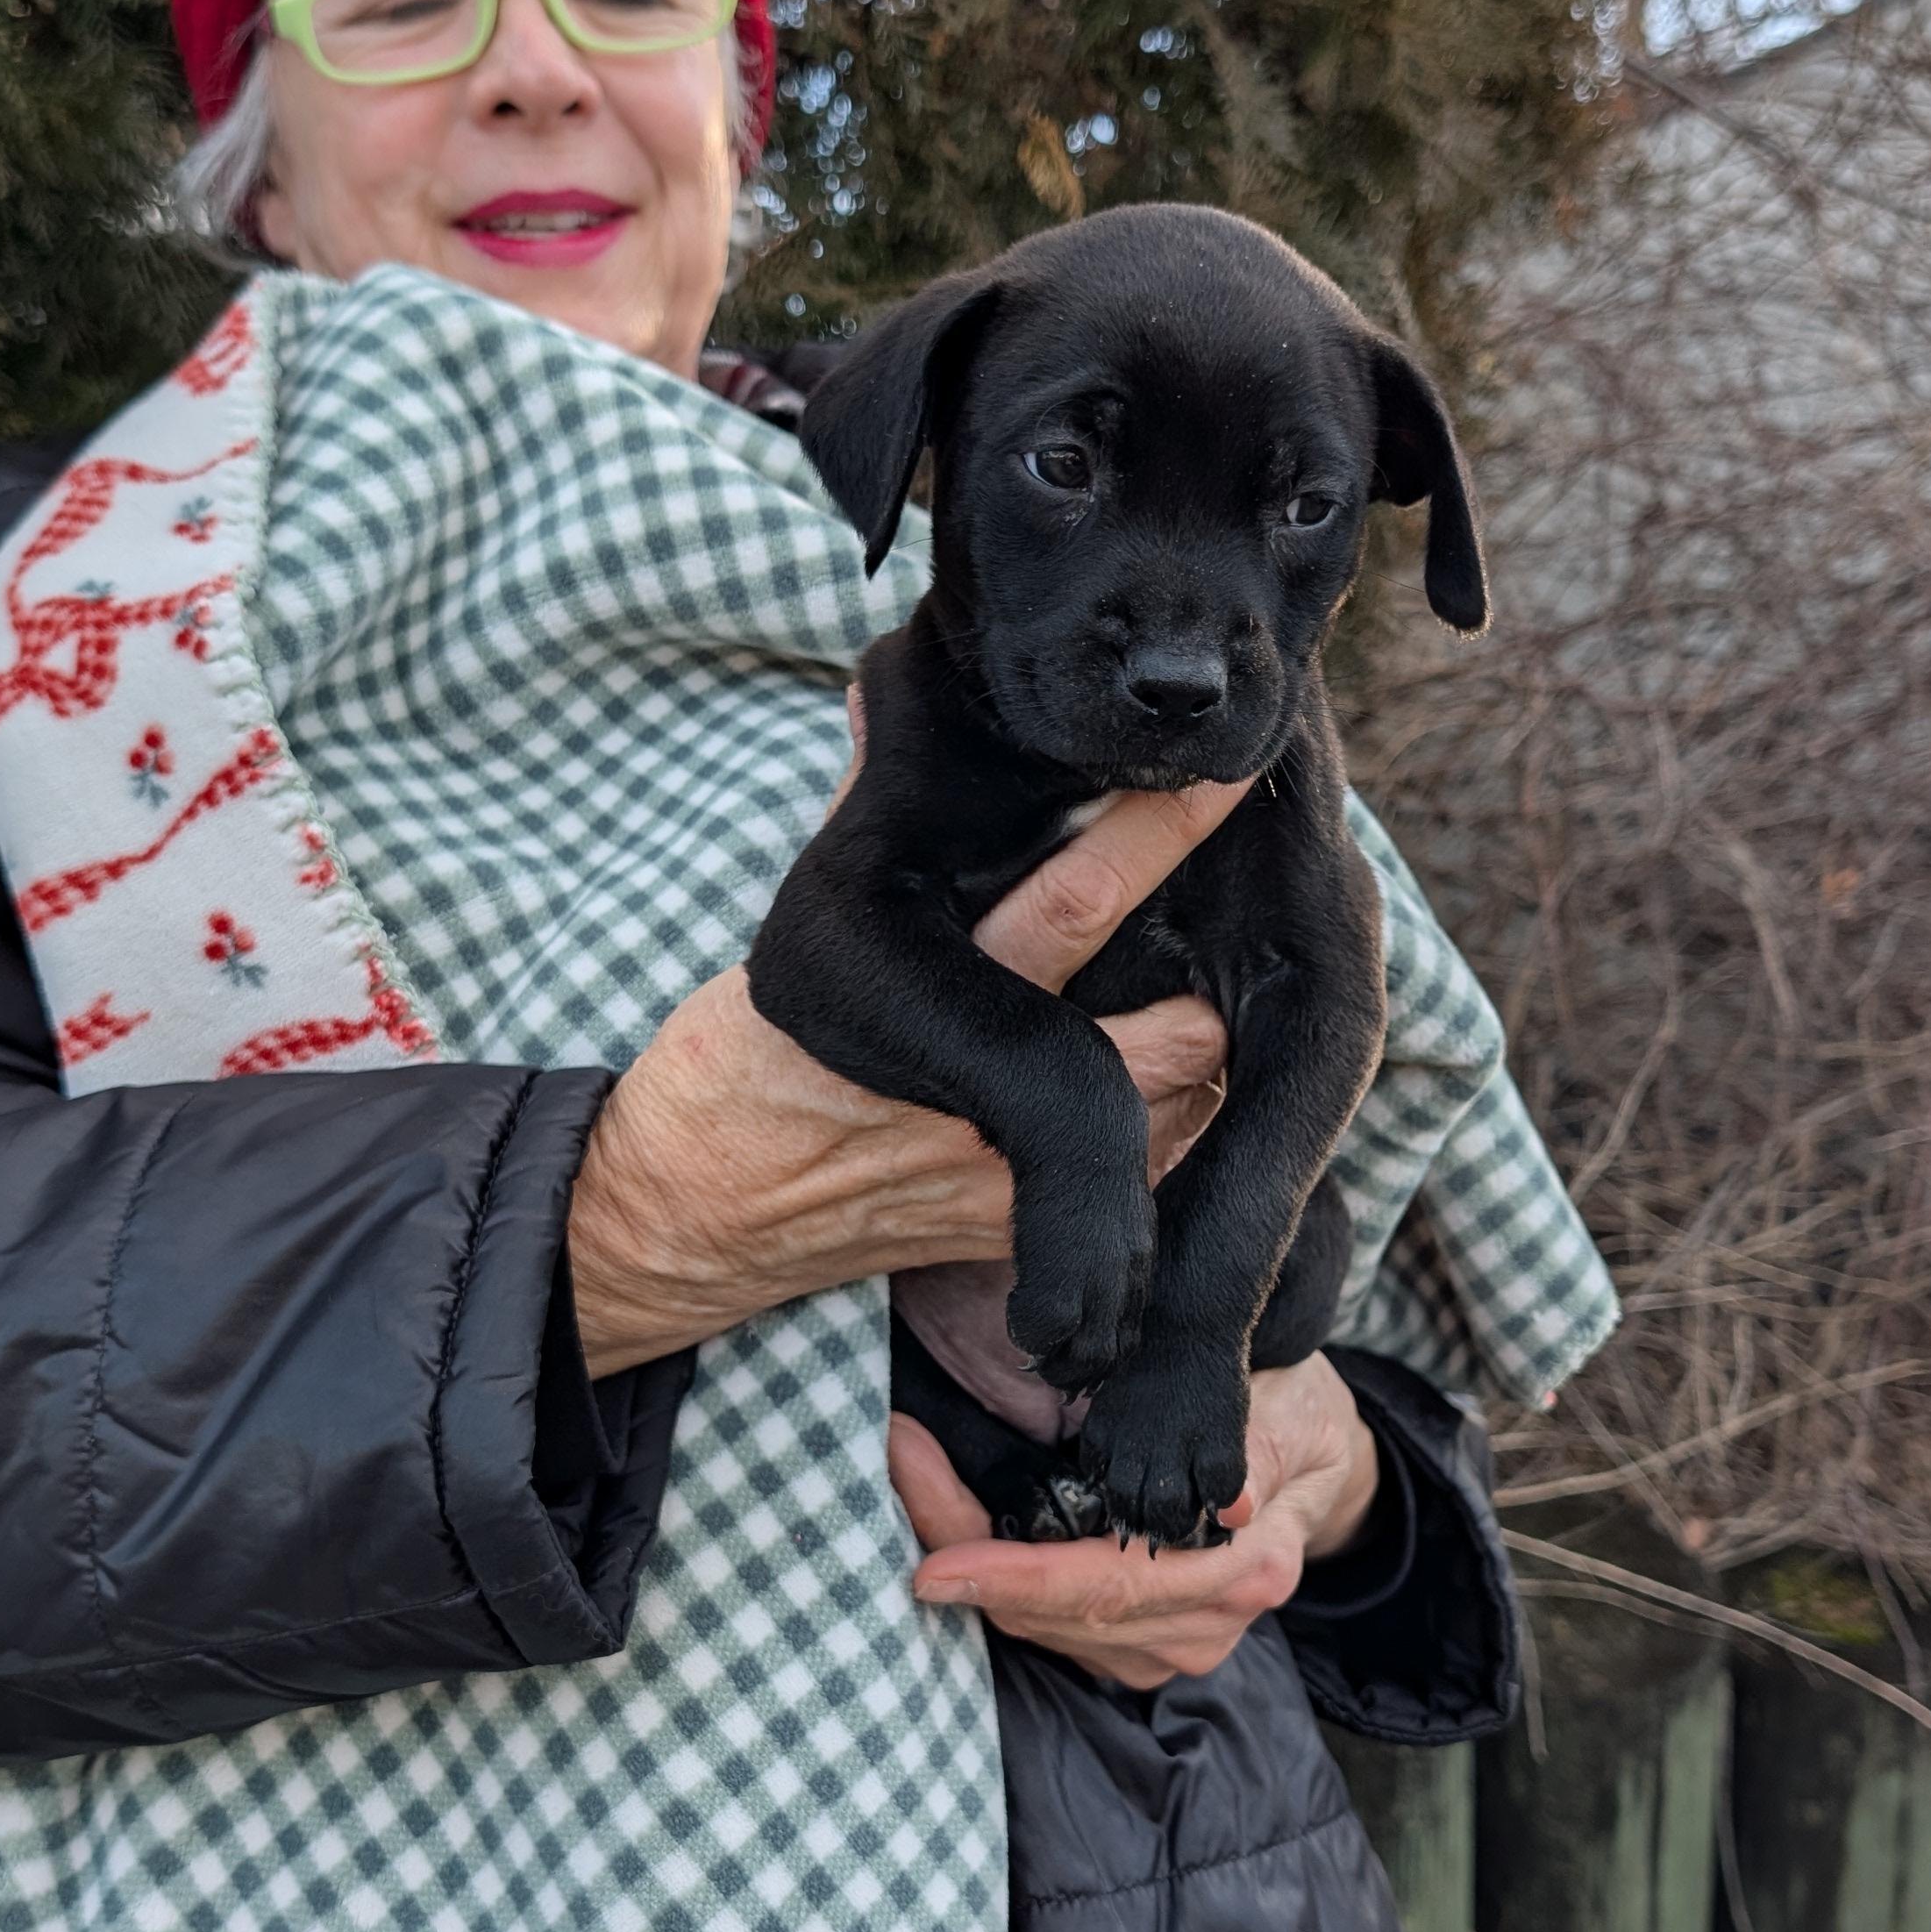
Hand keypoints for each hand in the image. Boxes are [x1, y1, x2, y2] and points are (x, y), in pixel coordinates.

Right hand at [565, 779, 1240, 1370]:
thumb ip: (864, 810)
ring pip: (1183, 1116)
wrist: (697, 1203)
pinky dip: (1163, 1139)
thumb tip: (885, 697)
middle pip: (1181, 1033)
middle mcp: (987, 1091)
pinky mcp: (1020, 1235)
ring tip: (1192, 1013)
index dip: (1160, 836)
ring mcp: (1012, 1176)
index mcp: (936, 990)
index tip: (1223, 783)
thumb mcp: (811, 919)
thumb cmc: (756, 1054)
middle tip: (1233, 932)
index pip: (1080, 899)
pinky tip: (1154, 1102)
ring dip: (1203, 1066)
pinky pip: (1141, 1186)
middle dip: (1214, 982)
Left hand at [890, 1353, 1382, 1689]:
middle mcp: (1202, 1623)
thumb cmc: (1296, 1417)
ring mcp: (1168, 1644)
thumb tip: (1226, 1505)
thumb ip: (1254, 1447)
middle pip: (1052, 1612)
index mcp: (1242, 1567)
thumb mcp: (1291, 1406)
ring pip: (1037, 1625)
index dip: (1015, 1578)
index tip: (932, 1566)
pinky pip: (1045, 1624)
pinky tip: (954, 1517)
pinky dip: (994, 1578)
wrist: (1322, 1471)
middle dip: (962, 1547)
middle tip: (896, 1458)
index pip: (1108, 1588)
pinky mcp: (1137, 1644)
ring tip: (911, 1465)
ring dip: (967, 1560)